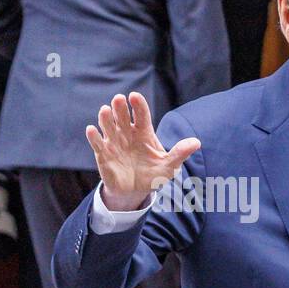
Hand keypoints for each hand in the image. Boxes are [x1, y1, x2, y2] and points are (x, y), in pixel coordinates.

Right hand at [85, 92, 200, 211]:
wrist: (136, 191)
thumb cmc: (153, 174)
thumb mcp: (169, 166)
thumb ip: (179, 153)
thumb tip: (196, 142)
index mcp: (144, 132)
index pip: (141, 114)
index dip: (137, 105)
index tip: (134, 96)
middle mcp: (127, 133)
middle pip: (122, 116)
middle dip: (120, 108)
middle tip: (119, 99)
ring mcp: (114, 142)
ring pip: (108, 126)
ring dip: (106, 118)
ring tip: (104, 110)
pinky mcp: (103, 154)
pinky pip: (98, 143)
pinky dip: (94, 136)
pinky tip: (92, 130)